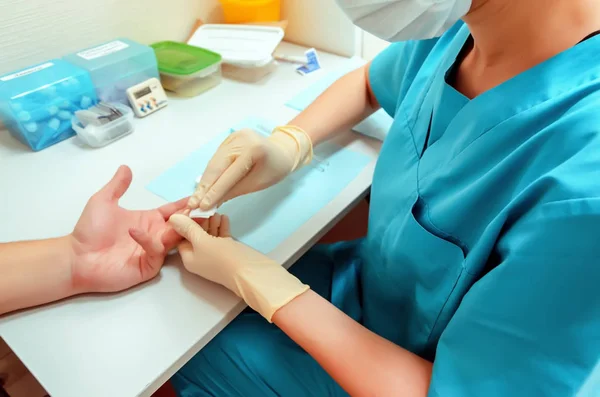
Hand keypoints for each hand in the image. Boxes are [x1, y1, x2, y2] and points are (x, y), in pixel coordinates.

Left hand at [70, 166, 187, 292]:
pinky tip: (136, 231)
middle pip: (179, 226)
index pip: (172, 211)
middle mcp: (154, 235)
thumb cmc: (89, 231)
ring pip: (174, 240)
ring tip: (181, 220)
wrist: (76, 258)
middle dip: (190, 218)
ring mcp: (152, 252)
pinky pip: (156, 252)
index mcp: (148, 220)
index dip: (185, 205)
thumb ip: (117, 186)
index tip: (199, 197)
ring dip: (179, 229)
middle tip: (201, 209)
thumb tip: (126, 167)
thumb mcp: (102, 201)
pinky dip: (149, 241)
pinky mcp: (147, 266)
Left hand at [169, 214, 308, 321]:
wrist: (252, 272)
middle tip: (203, 206)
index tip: (189, 207)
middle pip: (195, 234)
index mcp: (189, 257)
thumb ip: (188, 228)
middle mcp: (200, 257)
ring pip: (209, 234)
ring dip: (211, 222)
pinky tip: (225, 217)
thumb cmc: (224, 258)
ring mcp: (215, 254)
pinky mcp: (229, 251)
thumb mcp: (202, 241)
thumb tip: (173, 218)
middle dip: (199, 220)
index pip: (180, 237)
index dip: (183, 222)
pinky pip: (221, 236)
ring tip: (216, 210)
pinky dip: (222, 227)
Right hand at [188, 126, 312, 210]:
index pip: (229, 174)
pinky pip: (216, 158)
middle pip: (217, 166)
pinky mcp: (228, 138)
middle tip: (193, 204)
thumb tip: (211, 203)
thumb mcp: (257, 184)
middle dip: (204, 187)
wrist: (282, 151)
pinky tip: (203, 187)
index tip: (202, 206)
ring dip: (204, 182)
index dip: (215, 191)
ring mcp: (233, 136)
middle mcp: (241, 139)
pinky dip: (210, 173)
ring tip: (195, 198)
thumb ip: (234, 191)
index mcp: (253, 150)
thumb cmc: (274, 170)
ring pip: (214, 162)